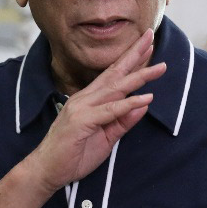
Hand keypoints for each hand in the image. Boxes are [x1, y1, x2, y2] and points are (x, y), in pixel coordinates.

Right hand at [23, 29, 165, 192]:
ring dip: (139, 77)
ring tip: (159, 67)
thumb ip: (123, 121)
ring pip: (116, 88)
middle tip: (151, 36)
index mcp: (89, 100)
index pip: (113, 75)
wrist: (47, 171)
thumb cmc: (73, 155)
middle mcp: (85, 98)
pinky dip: (129, 104)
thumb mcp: (106, 137)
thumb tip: (144, 104)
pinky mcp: (83, 122)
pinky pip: (111, 111)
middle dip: (134, 54)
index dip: (130, 60)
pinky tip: (146, 97)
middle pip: (115, 73)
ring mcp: (82, 108)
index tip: (147, 45)